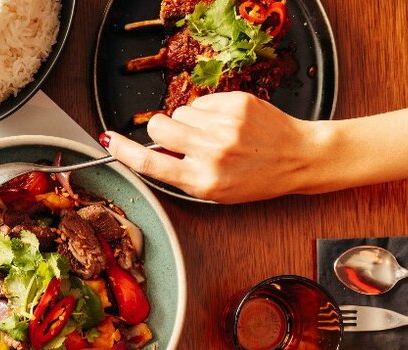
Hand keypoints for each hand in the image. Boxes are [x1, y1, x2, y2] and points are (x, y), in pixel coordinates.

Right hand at [101, 92, 325, 203]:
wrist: (298, 157)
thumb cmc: (257, 178)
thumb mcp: (216, 191)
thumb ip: (182, 174)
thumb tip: (151, 152)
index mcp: (203, 181)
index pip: (149, 163)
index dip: (123, 151)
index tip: (108, 141)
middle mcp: (212, 153)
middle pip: (158, 127)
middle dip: (162, 130)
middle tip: (179, 138)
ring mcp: (224, 126)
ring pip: (180, 113)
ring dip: (190, 121)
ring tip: (215, 134)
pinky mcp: (236, 103)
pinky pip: (202, 102)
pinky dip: (209, 111)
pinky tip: (229, 123)